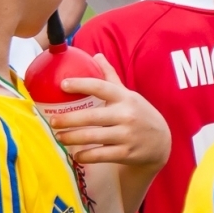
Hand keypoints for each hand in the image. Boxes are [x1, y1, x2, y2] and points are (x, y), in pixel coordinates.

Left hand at [48, 55, 170, 169]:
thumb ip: (111, 78)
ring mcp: (126, 135)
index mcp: (124, 98)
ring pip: (93, 137)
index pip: (101, 87)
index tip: (63, 84)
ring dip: (72, 138)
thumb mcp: (128, 95)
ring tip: (59, 137)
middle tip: (52, 121)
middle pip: (92, 116)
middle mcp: (126, 115)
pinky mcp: (126, 153)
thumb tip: (96, 56)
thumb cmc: (139, 115)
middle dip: (69, 119)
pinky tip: (76, 155)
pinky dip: (85, 156)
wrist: (161, 143)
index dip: (81, 84)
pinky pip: (101, 155)